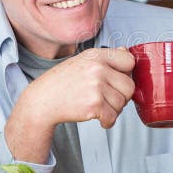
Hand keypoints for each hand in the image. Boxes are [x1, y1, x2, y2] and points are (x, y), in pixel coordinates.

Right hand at [5, 47, 134, 161]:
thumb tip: (127, 51)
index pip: (129, 60)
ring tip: (99, 107)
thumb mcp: (82, 62)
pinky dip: (107, 121)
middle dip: (122, 96)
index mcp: (96, 55)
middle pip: (130, 86)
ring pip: (122, 103)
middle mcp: (98, 68)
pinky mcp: (94, 105)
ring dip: (113, 109)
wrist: (42, 100)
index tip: (117, 81)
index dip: (127, 73)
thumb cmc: (63, 82)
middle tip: (108, 99)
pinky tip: (99, 118)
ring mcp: (96, 87)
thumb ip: (106, 58)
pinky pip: (113, 116)